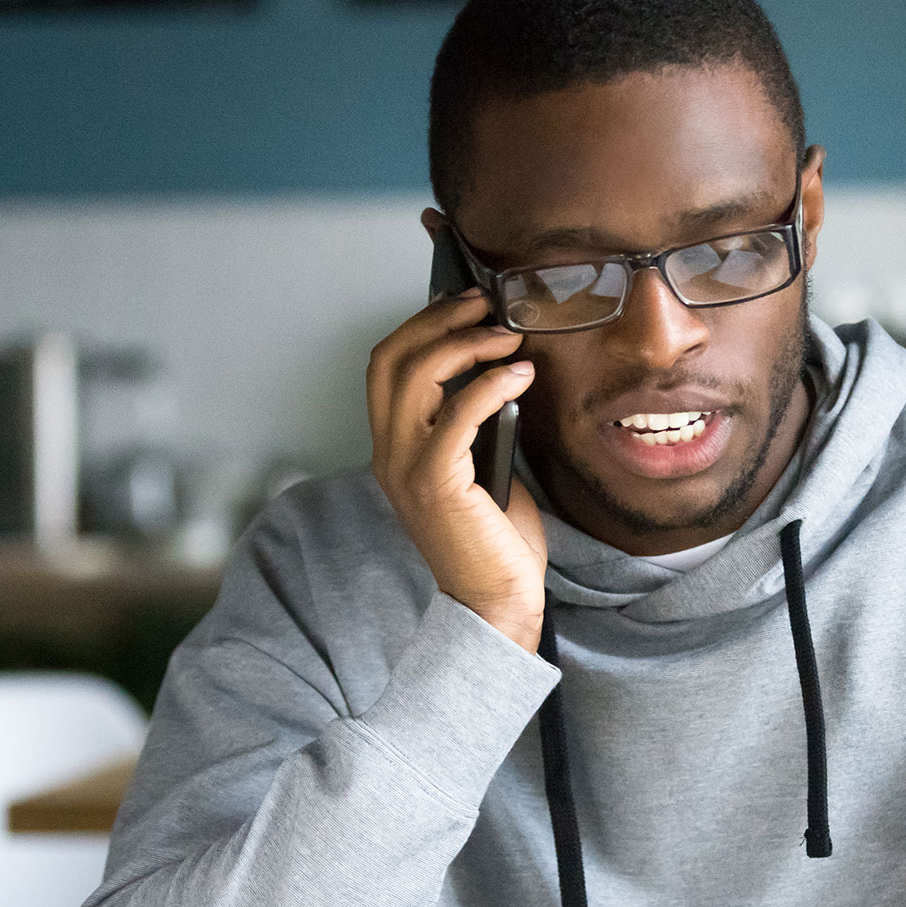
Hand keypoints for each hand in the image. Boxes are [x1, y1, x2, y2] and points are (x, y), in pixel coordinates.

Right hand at [368, 287, 547, 651]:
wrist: (494, 601)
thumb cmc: (493, 541)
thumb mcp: (479, 470)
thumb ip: (475, 427)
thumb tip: (501, 379)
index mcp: (393, 449)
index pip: (385, 367)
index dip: (419, 326)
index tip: (466, 307)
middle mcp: (389, 454)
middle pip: (391, 359)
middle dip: (437, 321)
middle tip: (485, 305)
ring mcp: (407, 468)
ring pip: (416, 377)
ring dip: (466, 345)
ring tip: (508, 336)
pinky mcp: (436, 482)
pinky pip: (456, 414)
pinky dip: (489, 384)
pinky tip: (520, 375)